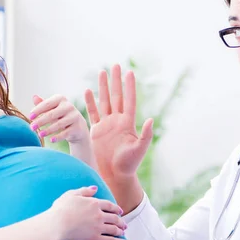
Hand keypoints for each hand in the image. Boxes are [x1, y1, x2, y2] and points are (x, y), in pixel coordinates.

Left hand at [29, 94, 88, 144]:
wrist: (78, 127)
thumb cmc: (61, 116)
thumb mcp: (52, 109)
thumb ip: (43, 104)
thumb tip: (34, 97)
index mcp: (60, 99)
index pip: (47, 104)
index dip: (38, 110)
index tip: (30, 117)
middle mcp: (68, 106)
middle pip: (52, 114)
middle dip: (40, 121)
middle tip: (31, 127)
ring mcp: (74, 116)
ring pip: (59, 124)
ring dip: (48, 130)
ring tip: (40, 134)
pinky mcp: (78, 127)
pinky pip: (66, 133)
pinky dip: (58, 137)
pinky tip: (51, 140)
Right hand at [48, 186, 128, 239]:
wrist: (56, 224)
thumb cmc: (61, 209)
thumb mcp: (72, 194)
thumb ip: (85, 190)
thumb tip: (95, 188)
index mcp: (94, 203)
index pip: (109, 205)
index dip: (116, 208)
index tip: (120, 211)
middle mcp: (98, 215)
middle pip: (114, 218)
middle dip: (121, 221)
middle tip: (124, 223)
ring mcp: (98, 227)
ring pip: (114, 229)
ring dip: (120, 230)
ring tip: (123, 232)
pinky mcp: (95, 238)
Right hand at [84, 64, 153, 180]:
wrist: (114, 175)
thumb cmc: (128, 164)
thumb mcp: (139, 149)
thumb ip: (145, 135)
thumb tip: (151, 119)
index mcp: (128, 123)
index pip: (129, 100)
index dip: (129, 86)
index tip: (129, 72)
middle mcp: (117, 121)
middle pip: (116, 96)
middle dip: (116, 81)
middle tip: (116, 65)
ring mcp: (106, 125)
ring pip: (104, 101)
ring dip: (103, 87)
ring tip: (102, 72)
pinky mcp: (96, 131)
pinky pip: (92, 113)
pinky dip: (90, 102)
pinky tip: (88, 91)